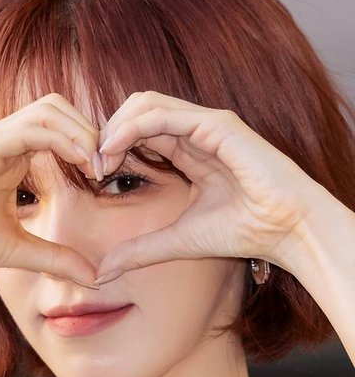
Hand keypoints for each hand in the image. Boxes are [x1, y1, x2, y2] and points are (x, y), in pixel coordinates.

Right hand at [0, 94, 102, 287]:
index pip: (60, 128)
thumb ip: (55, 258)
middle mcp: (2, 139)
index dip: (89, 145)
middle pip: (59, 108)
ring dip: (81, 132)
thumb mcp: (17, 250)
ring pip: (49, 109)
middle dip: (91, 131)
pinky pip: (31, 129)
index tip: (108, 176)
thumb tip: (93, 275)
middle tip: (108, 167)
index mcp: (11, 155)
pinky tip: (80, 163)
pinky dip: (62, 139)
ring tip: (97, 166)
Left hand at [94, 91, 322, 282]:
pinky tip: (114, 149)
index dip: (111, 147)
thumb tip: (101, 272)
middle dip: (107, 133)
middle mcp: (194, 131)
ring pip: (145, 104)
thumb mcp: (177, 241)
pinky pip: (163, 113)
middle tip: (91, 165)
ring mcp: (205, 124)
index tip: (92, 175)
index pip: (138, 133)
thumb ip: (139, 251)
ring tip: (99, 159)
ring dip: (115, 127)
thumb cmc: (243, 231)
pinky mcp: (216, 124)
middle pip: (136, 111)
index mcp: (188, 150)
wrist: (285, 230)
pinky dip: (132, 127)